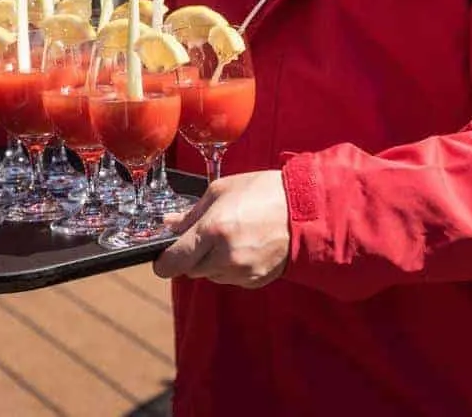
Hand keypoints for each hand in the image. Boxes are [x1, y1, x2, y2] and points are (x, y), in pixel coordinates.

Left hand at [152, 171, 290, 287]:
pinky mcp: (255, 281)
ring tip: (235, 237)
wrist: (307, 209)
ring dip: (213, 261)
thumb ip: (191, 213)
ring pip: (210, 275)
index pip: (171, 263)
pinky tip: (248, 246)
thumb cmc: (265, 192)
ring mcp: (242, 272)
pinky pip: (231, 278)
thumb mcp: (222, 191)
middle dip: (193, 255)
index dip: (164, 260)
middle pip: (189, 270)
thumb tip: (169, 226)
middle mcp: (225, 256)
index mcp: (213, 230)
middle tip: (210, 235)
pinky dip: (233, 267)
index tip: (167, 252)